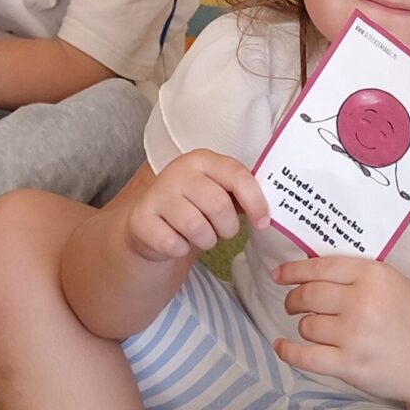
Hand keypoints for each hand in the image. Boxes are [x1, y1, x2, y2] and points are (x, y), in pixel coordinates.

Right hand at [125, 150, 267, 264]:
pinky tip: (177, 241)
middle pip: (218, 205)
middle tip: (223, 231)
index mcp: (202, 160)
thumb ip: (241, 194)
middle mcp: (177, 171)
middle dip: (228, 228)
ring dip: (206, 240)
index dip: (255, 201)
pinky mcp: (142, 219)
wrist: (149, 222)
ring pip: (197, 227)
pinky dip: (182, 249)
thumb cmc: (194, 206)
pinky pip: (174, 244)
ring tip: (200, 236)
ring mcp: (157, 194)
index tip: (263, 222)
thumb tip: (267, 210)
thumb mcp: (218, 192)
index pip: (237, 175)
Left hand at [270, 253, 409, 404]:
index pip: (321, 267)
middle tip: (292, 304)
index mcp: (374, 275)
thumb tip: (311, 271)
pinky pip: (305, 356)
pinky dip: (287, 350)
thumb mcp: (393, 283)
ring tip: (317, 329)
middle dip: (294, 299)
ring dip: (305, 327)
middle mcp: (363, 302)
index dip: (294, 271)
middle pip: (308, 295)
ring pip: (307, 325)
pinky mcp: (350, 366)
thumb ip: (357, 276)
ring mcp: (355, 335)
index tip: (279, 275)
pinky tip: (281, 345)